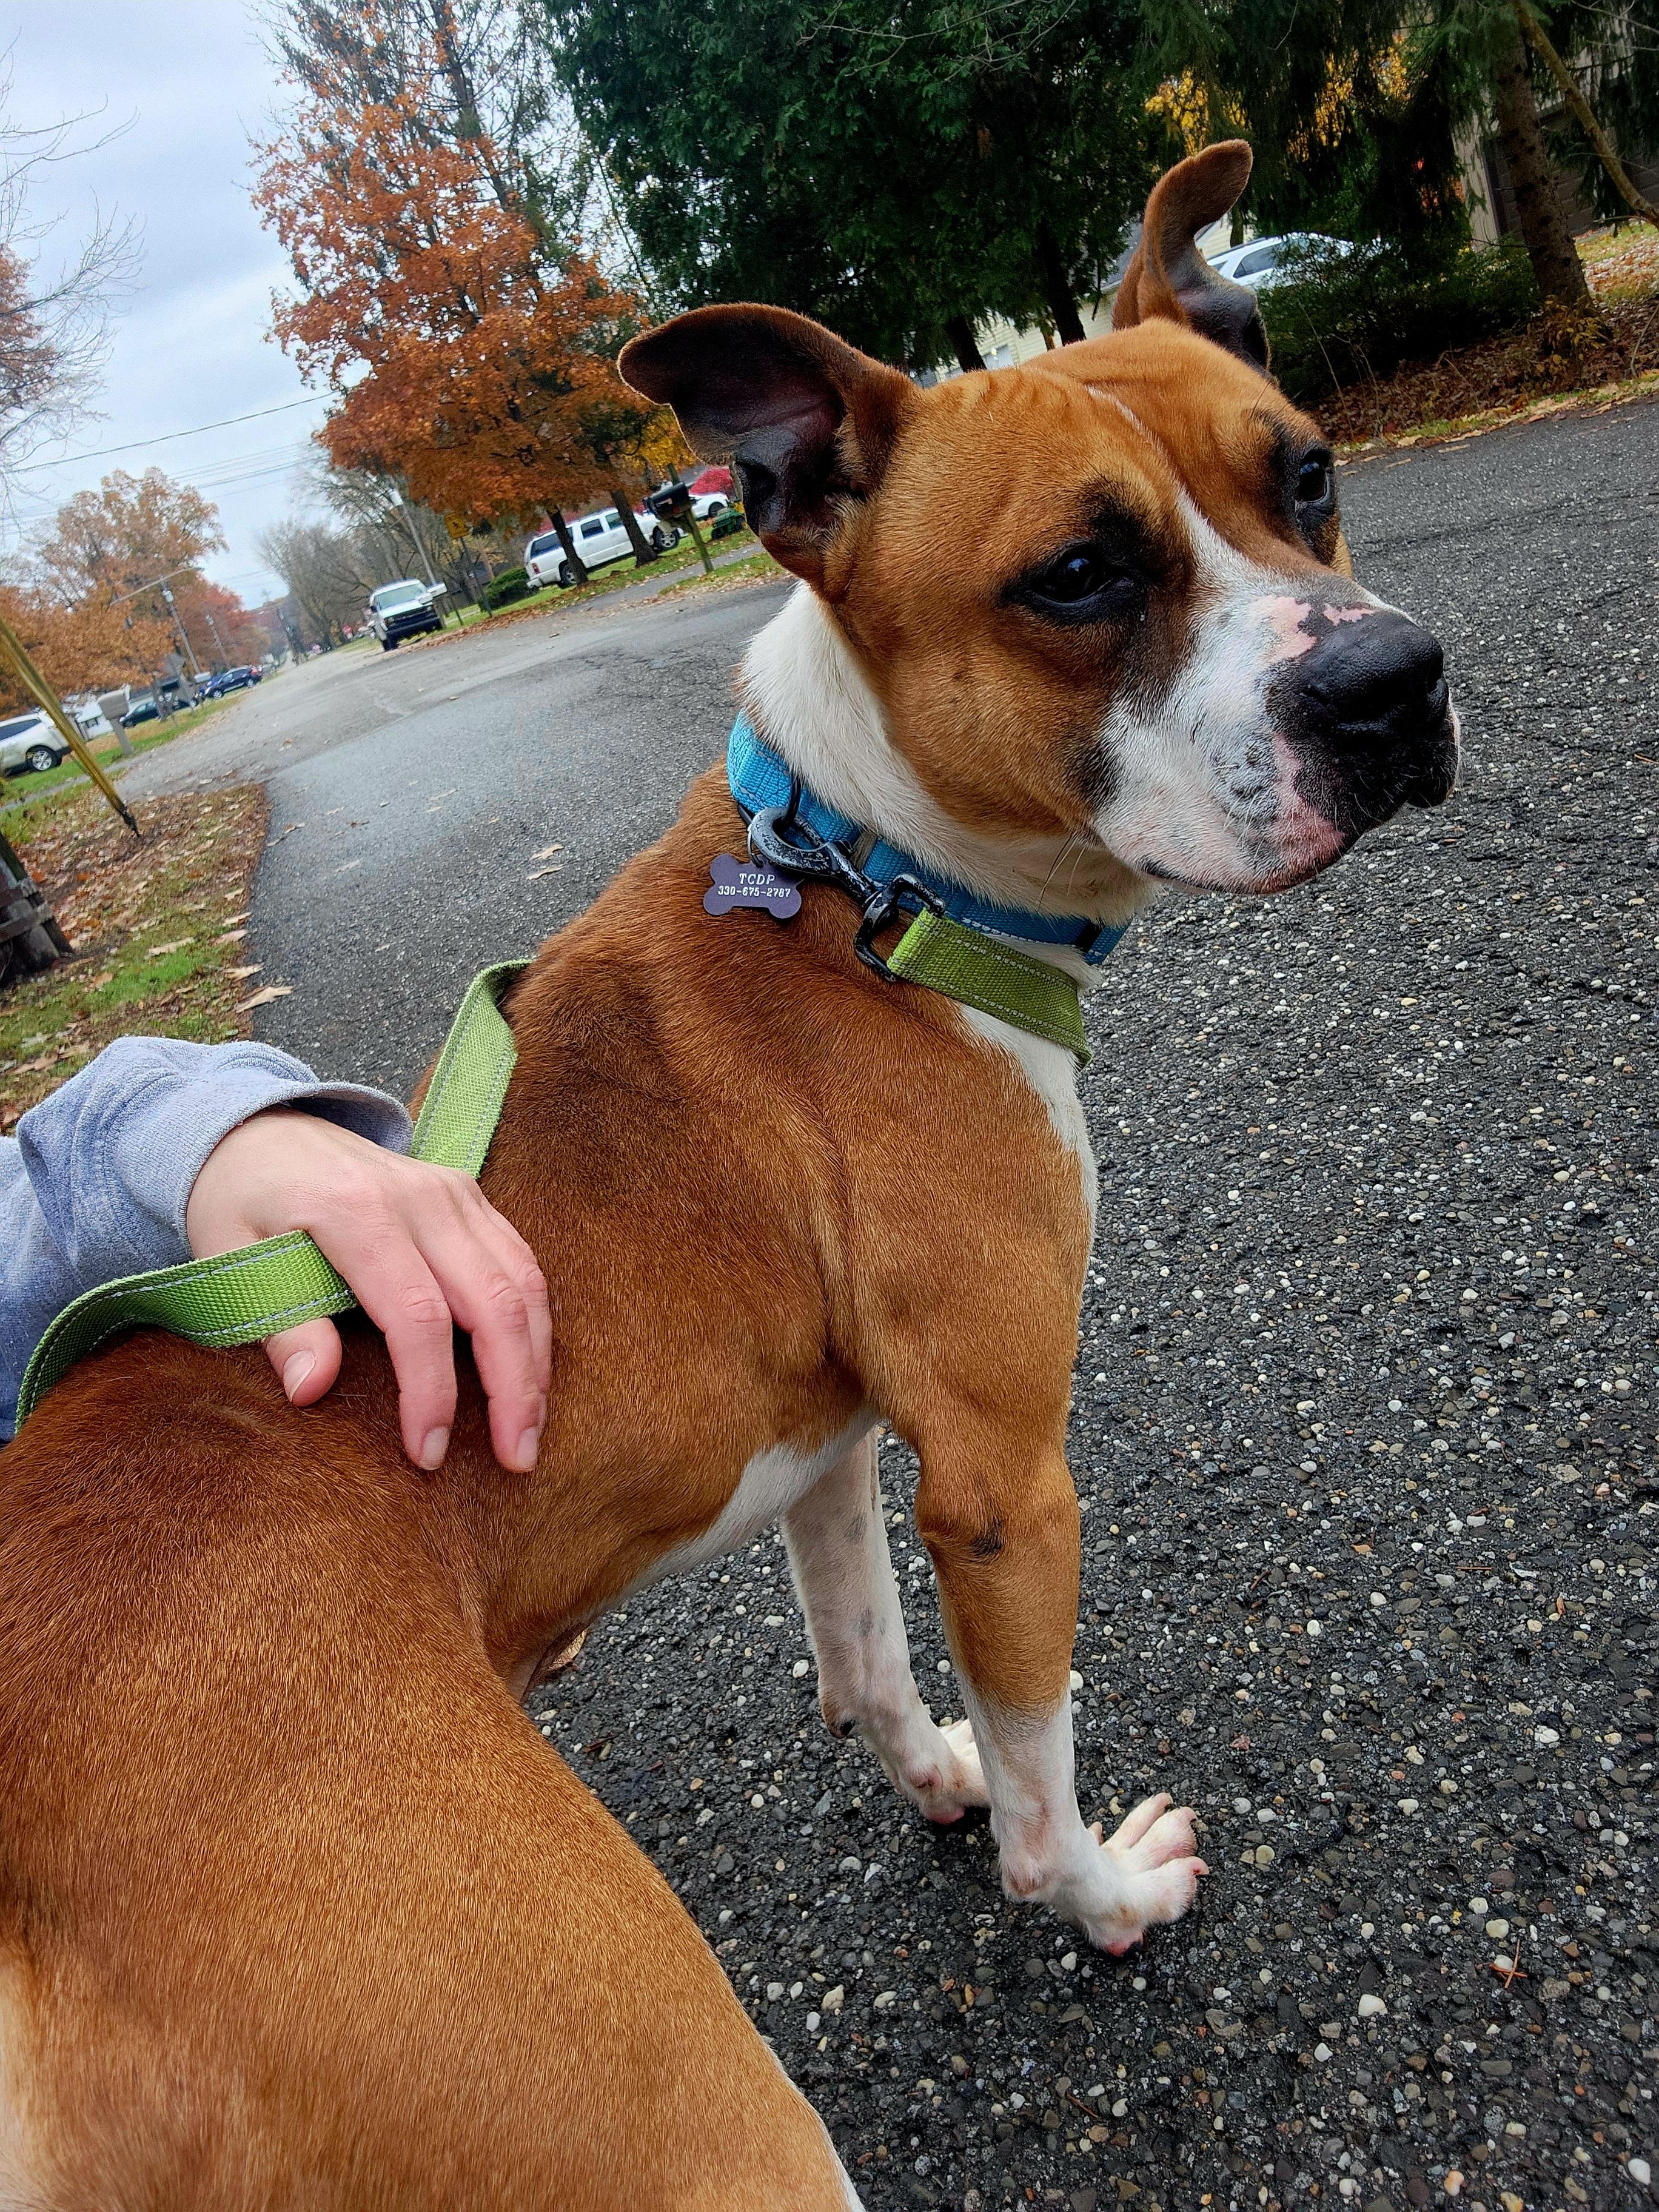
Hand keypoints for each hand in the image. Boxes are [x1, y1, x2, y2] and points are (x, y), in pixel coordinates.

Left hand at [185, 1110, 549, 1472]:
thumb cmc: (239, 1201)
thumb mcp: (228, 1259)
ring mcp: (452, 1192)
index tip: (426, 1452)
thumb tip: (312, 1390)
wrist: (261, 1129)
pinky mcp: (469, 1196)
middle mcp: (418, 1197)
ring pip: (522, 1282)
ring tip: (531, 1429)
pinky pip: (521, 1262)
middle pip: (492, 1300)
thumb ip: (278, 1323)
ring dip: (536, 1361)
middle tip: (516, 1457)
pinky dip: (533, 1323)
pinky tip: (530, 1372)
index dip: (431, 1391)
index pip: (418, 1316)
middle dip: (513, 1387)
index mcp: (355, 1211)